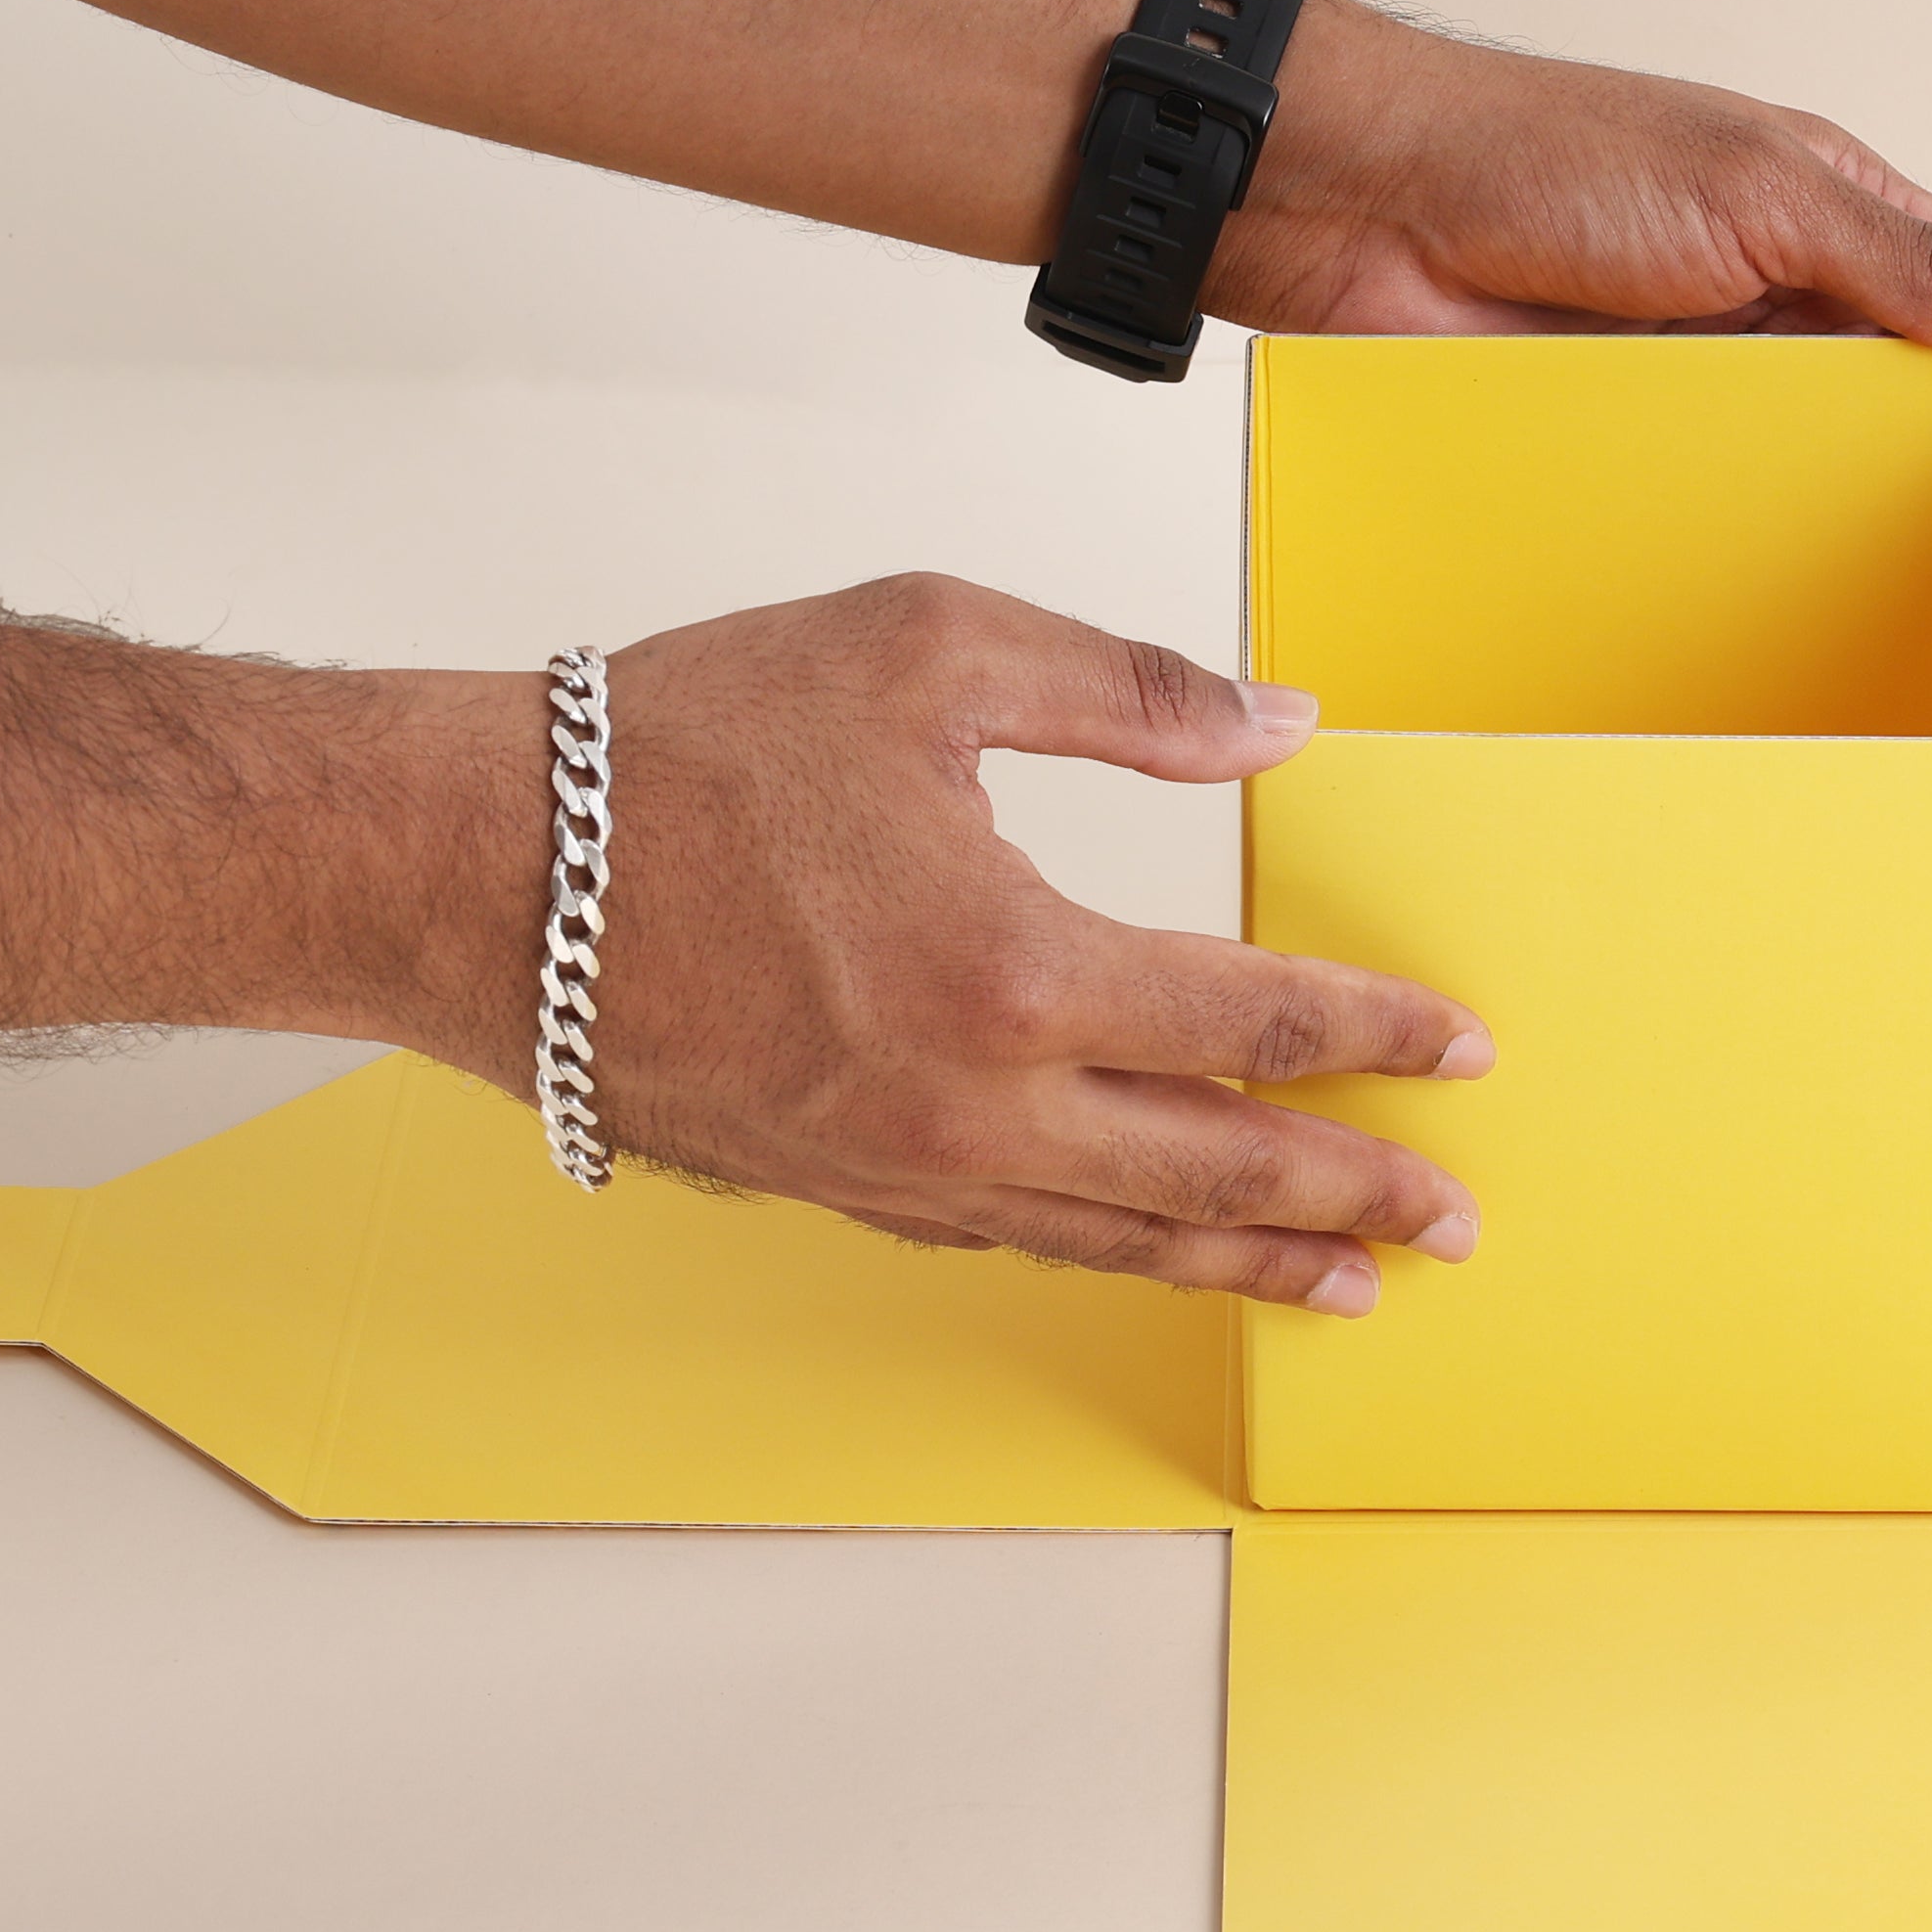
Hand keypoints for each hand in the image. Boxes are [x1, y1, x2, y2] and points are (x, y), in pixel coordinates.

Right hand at [453, 574, 1494, 1309]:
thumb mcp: (928, 648)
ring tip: (1348, 1283)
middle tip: (1452, 1221)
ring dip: (1248, 1264)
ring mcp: (901, 1167)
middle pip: (1218, 1175)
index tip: (1460, 1049)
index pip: (1258, 1025)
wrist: (471, 870)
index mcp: (1016, 970)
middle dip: (1353, 1199)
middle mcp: (971, 1106)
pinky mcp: (836, 1187)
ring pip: (1120, 1240)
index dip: (1378, 1039)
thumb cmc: (675, 753)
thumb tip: (1275, 723)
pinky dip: (1110, 1255)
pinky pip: (1012, 1241)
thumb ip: (1129, 690)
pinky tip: (1150, 1250)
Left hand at [1231, 16, 1931, 581]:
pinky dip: (1768, 571)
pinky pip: (1719, 522)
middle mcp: (1781, 302)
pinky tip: (1812, 637)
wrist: (1359, 208)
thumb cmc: (1543, 153)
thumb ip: (1897, 253)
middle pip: (1928, 403)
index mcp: (1834, 216)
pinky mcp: (1627, 451)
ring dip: (1895, 544)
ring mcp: (1706, 387)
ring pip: (1830, 475)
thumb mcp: (1753, 185)